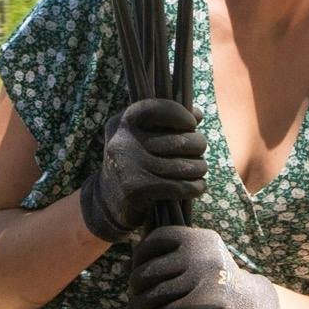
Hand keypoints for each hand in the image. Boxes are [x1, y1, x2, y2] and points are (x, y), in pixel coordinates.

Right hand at [79, 98, 207, 243]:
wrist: (108, 199)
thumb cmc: (134, 161)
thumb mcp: (140, 136)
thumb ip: (166, 122)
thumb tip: (198, 114)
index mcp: (122, 123)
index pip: (155, 108)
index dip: (179, 114)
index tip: (191, 124)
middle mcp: (122, 142)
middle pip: (177, 140)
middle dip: (198, 144)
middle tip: (200, 150)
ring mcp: (129, 167)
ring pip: (182, 166)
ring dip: (199, 167)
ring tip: (200, 167)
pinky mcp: (137, 189)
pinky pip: (179, 186)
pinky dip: (195, 186)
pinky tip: (199, 185)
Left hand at [129, 225, 281, 308]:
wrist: (250, 303)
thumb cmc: (212, 281)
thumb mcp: (197, 258)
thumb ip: (169, 256)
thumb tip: (125, 265)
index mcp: (197, 237)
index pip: (155, 239)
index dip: (139, 256)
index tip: (136, 271)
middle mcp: (202, 252)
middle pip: (150, 270)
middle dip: (136, 288)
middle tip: (134, 299)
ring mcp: (206, 276)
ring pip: (156, 293)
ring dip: (142, 306)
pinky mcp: (209, 301)